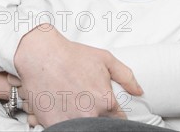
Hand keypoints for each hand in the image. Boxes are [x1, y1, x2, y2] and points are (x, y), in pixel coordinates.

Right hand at [13, 24, 142, 127]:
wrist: (41, 55)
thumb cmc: (72, 55)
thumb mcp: (105, 59)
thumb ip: (126, 76)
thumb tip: (139, 92)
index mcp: (105, 101)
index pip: (118, 119)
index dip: (113, 113)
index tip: (106, 109)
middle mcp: (90, 114)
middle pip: (100, 124)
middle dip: (95, 115)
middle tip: (85, 102)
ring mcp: (71, 122)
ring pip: (82, 128)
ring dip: (79, 120)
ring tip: (72, 104)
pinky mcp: (53, 125)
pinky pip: (62, 129)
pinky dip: (62, 123)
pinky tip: (60, 109)